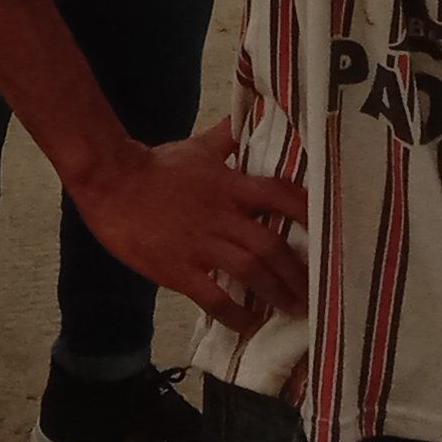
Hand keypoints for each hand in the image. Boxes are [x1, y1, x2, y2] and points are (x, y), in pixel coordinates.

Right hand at [75, 128, 307, 332]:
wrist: (111, 183)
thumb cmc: (156, 166)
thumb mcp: (197, 148)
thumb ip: (226, 139)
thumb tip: (247, 117)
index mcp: (230, 186)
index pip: (280, 195)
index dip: (307, 214)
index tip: (330, 233)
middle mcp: (222, 216)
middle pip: (272, 246)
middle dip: (297, 272)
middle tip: (315, 290)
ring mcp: (201, 245)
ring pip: (250, 273)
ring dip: (276, 294)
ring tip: (292, 309)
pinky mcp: (179, 270)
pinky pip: (215, 297)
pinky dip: (236, 314)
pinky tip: (249, 324)